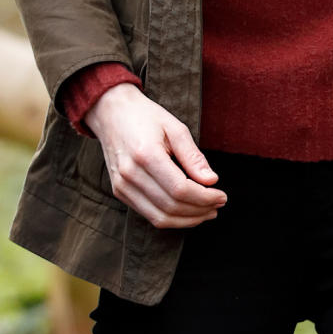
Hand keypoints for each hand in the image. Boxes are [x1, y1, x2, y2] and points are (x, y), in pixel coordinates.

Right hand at [83, 83, 225, 228]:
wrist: (110, 113)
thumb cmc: (145, 117)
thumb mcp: (175, 128)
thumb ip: (193, 156)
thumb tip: (211, 181)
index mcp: (145, 154)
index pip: (180, 189)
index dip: (204, 198)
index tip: (222, 196)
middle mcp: (130, 174)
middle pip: (171, 206)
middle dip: (200, 211)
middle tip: (218, 205)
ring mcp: (122, 186)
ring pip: (160, 218)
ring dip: (187, 220)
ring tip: (207, 212)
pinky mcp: (119, 192)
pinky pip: (149, 215)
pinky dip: (172, 218)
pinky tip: (187, 211)